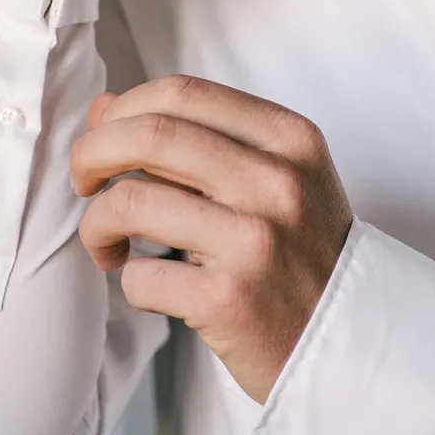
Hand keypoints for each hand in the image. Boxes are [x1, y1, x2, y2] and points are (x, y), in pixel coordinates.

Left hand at [70, 76, 354, 402]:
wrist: (351, 342)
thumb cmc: (302, 256)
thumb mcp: (273, 179)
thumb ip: (197, 140)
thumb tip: (103, 109)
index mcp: (290, 140)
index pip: (182, 93)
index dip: (124, 109)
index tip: (105, 138)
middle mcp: (277, 183)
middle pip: (150, 134)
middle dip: (92, 153)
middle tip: (83, 181)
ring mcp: (255, 242)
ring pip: (130, 202)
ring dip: (96, 224)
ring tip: (106, 244)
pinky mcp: (230, 300)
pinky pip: (140, 276)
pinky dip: (129, 281)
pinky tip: (150, 286)